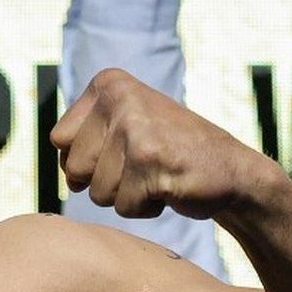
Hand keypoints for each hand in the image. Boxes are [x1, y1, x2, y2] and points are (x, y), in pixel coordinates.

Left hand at [50, 69, 278, 219]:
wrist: (233, 171)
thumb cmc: (168, 152)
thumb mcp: (122, 125)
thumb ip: (82, 136)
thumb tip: (61, 160)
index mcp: (108, 83)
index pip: (58, 140)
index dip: (86, 158)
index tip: (122, 149)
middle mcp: (120, 98)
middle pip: (74, 168)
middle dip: (105, 180)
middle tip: (143, 165)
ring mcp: (136, 129)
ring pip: (97, 192)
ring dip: (127, 195)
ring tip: (158, 174)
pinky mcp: (152, 163)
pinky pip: (124, 207)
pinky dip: (145, 208)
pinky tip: (170, 186)